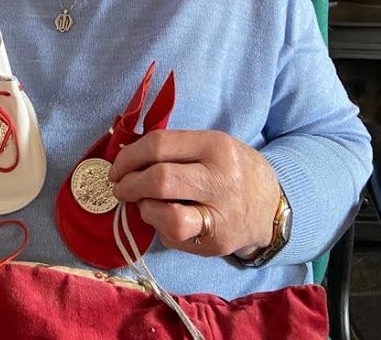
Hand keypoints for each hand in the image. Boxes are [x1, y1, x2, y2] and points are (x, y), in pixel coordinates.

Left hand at [109, 129, 280, 257]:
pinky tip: (164, 219)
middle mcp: (220, 179)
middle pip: (160, 179)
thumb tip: (124, 152)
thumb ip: (173, 147)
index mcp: (215, 145)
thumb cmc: (231, 169)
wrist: (271, 206)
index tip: (117, 165)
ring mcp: (220, 215)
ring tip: (143, 203)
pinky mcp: (216, 243)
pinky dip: (160, 227)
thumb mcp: (210, 145)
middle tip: (120, 186)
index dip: (129, 156)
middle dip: (129, 184)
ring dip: (144, 209)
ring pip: (167, 217)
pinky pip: (175, 238)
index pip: (159, 145)